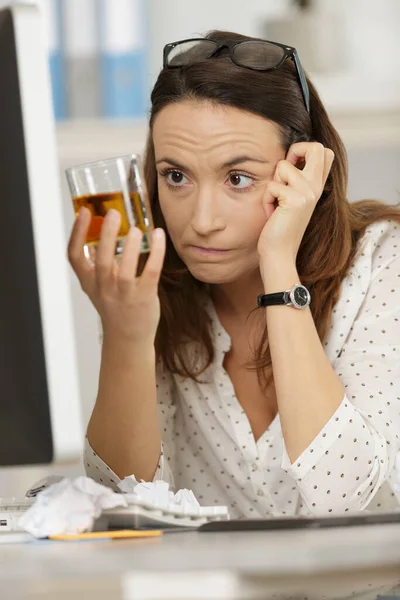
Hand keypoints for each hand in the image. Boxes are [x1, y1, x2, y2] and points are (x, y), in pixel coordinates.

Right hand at [68, 208, 165, 343]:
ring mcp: (124, 295)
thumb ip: (98, 262)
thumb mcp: (98, 286)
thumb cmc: (115, 306)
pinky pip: (151, 273)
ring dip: (132, 248)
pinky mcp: (144, 298)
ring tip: (136, 229)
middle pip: (102, 261)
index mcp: (89, 282)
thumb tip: (101, 230)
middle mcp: (104, 289)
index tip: (84, 212)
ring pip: (126, 271)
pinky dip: (157, 253)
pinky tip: (159, 236)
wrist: (127, 338)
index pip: (74, 256)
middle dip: (107, 236)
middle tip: (114, 214)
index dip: (77, 233)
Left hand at [257, 142, 333, 267]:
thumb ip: (296, 182)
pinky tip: (272, 214)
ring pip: (282, 166)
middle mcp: (316, 188)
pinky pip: (271, 186)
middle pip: (317, 147)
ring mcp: (308, 193)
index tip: (293, 165)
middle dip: (295, 150)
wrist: (279, 255)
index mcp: (317, 187)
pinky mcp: (296, 200)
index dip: (306, 150)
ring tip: (276, 205)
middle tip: (284, 174)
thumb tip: (287, 158)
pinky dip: (266, 200)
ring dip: (272, 185)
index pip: (326, 153)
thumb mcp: (292, 201)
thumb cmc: (280, 229)